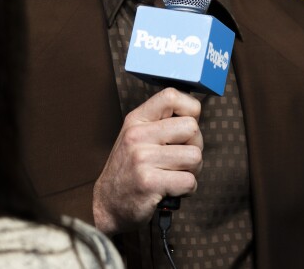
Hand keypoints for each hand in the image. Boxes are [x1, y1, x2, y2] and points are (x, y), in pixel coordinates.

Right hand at [92, 87, 202, 234]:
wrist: (108, 205)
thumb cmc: (130, 170)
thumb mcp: (137, 137)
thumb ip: (161, 123)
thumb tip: (195, 114)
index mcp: (136, 120)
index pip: (172, 96)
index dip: (190, 109)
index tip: (186, 127)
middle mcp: (137, 135)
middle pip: (192, 128)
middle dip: (195, 146)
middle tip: (181, 159)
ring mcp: (142, 159)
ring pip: (195, 157)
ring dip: (192, 171)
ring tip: (175, 175)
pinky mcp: (149, 183)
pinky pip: (189, 181)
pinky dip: (187, 189)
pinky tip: (172, 190)